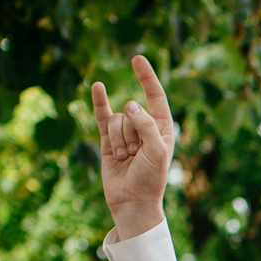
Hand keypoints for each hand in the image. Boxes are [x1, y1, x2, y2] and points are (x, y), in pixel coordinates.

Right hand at [90, 55, 174, 243]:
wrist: (132, 202)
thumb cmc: (151, 179)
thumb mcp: (157, 152)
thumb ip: (147, 126)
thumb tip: (130, 105)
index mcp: (163, 128)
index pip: (155, 96)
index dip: (147, 77)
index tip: (137, 58)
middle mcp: (145, 127)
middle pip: (132, 111)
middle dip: (131, 132)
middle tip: (136, 155)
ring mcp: (126, 132)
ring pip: (117, 119)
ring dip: (119, 140)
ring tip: (126, 158)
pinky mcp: (108, 140)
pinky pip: (102, 117)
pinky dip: (99, 102)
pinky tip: (97, 86)